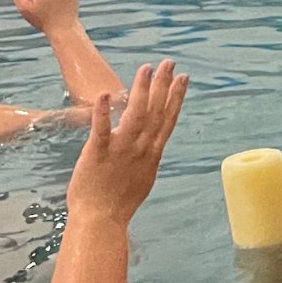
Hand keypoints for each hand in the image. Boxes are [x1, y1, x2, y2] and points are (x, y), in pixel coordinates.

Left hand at [66, 61, 188, 225]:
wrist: (101, 219)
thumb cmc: (119, 203)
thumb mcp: (142, 178)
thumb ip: (146, 157)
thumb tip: (151, 146)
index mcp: (152, 153)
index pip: (167, 119)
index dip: (175, 97)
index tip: (182, 78)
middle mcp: (141, 148)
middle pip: (156, 111)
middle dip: (163, 85)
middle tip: (169, 63)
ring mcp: (121, 149)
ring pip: (136, 115)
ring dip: (141, 90)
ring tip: (146, 69)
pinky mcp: (99, 152)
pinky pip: (102, 129)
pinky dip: (104, 112)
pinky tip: (106, 94)